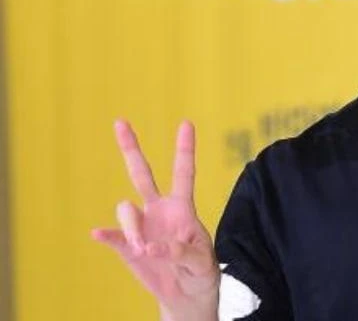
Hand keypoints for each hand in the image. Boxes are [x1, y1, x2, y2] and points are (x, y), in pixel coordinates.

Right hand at [92, 120, 218, 319]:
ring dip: (132, 228)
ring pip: (126, 210)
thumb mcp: (199, 261)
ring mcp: (141, 225)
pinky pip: (111, 236)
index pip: (183, 173)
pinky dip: (106, 234)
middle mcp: (159, 209)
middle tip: (120, 121)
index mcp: (183, 207)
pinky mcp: (126, 245)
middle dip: (130, 148)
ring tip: (144, 250)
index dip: (185, 148)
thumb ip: (178, 251)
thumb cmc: (200, 271)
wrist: (186, 294)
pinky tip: (98, 234)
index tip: (187, 122)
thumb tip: (148, 246)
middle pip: (142, 174)